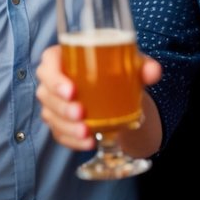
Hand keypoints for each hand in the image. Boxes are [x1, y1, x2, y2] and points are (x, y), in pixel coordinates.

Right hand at [34, 44, 159, 149]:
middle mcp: (54, 80)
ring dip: (66, 126)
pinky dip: (71, 140)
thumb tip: (153, 71)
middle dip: (61, 106)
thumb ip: (143, 66)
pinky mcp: (59, 122)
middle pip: (46, 92)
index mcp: (65, 57)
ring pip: (50, 115)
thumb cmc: (118, 71)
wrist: (120, 94)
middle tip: (81, 113)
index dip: (54, 77)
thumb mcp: (131, 65)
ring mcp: (54, 103)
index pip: (49, 62)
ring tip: (86, 132)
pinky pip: (58, 133)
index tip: (71, 90)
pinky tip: (87, 143)